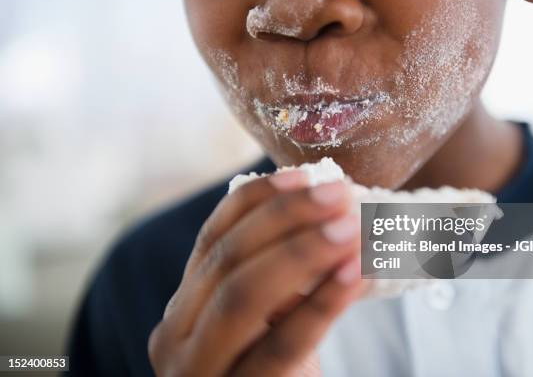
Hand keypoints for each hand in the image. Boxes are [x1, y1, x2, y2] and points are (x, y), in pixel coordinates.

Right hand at [148, 170, 364, 375]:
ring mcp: (200, 372)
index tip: (307, 175)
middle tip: (341, 195)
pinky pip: (283, 343)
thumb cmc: (274, 374)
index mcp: (183, 309)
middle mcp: (176, 337)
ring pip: (243, 295)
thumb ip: (280, 275)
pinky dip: (322, 302)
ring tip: (354, 226)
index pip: (213, 239)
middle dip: (287, 219)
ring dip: (303, 252)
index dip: (260, 202)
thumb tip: (331, 209)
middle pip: (227, 259)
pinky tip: (355, 272)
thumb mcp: (266, 321)